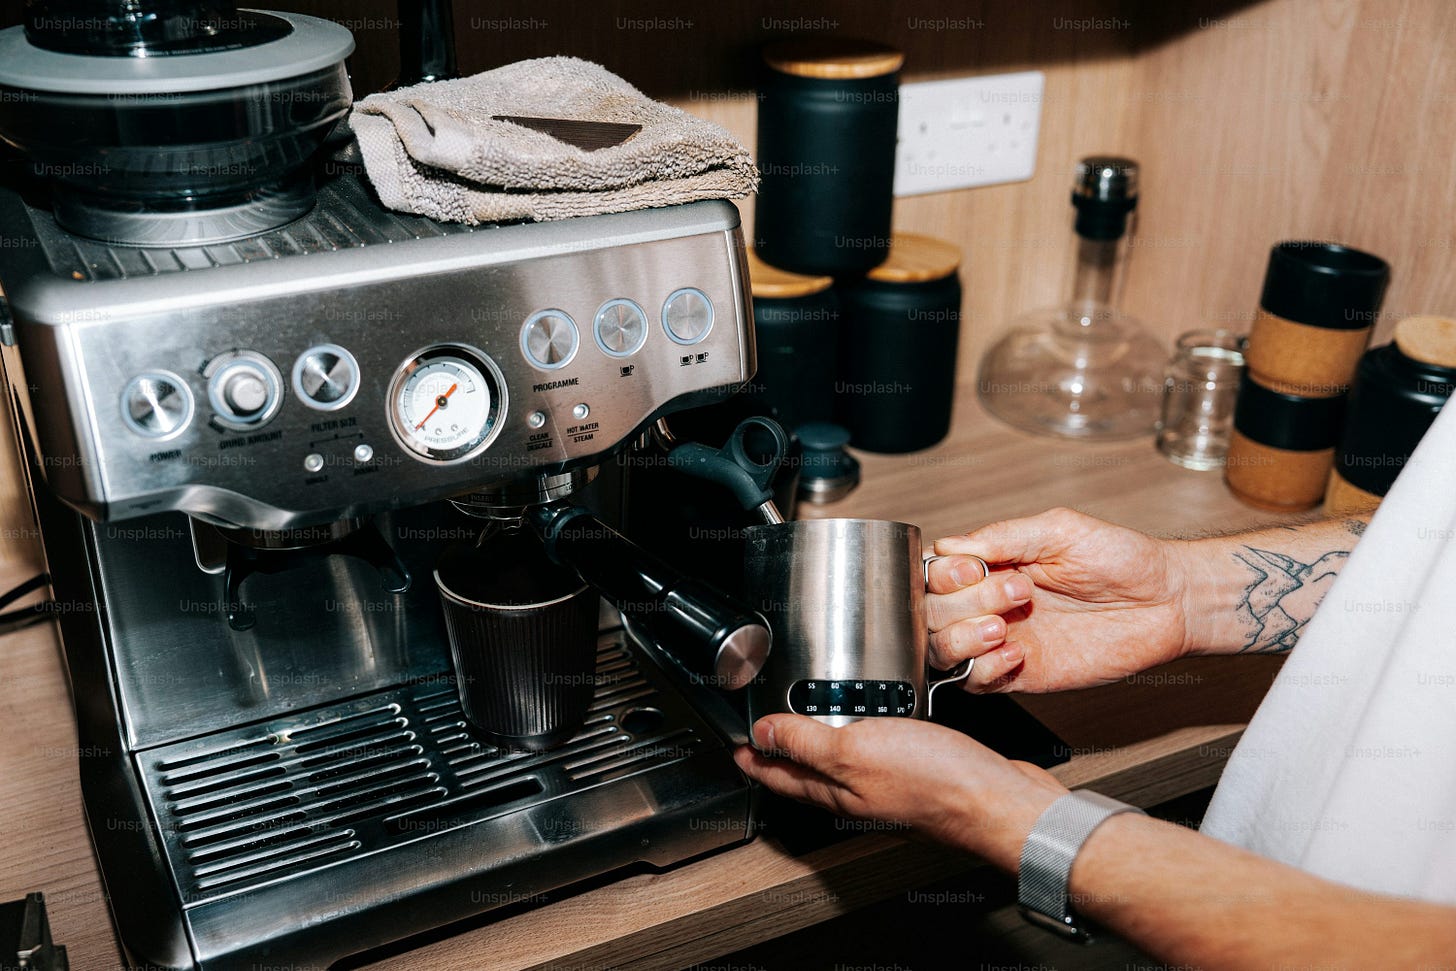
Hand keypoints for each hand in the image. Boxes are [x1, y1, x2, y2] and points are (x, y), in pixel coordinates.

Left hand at [734, 715, 1065, 870]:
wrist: (1002, 803)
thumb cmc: (937, 784)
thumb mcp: (855, 752)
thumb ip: (806, 742)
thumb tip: (762, 733)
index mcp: (837, 791)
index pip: (780, 775)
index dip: (754, 759)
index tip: (735, 746)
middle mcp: (861, 793)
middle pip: (809, 772)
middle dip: (783, 751)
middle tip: (765, 732)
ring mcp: (892, 785)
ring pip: (846, 763)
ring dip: (825, 741)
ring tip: (812, 718)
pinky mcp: (922, 772)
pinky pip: (882, 752)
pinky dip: (869, 734)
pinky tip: (879, 719)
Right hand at [924, 507, 1192, 691]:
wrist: (1166, 602)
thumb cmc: (1121, 558)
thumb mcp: (1059, 529)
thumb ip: (1002, 536)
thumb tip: (948, 545)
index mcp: (992, 564)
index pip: (935, 573)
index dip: (944, 574)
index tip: (972, 569)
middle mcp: (988, 603)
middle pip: (930, 612)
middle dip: (962, 604)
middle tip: (1013, 595)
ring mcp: (1000, 641)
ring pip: (941, 650)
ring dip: (963, 639)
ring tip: (1002, 628)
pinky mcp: (1019, 675)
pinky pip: (975, 682)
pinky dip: (985, 669)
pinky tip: (1018, 653)